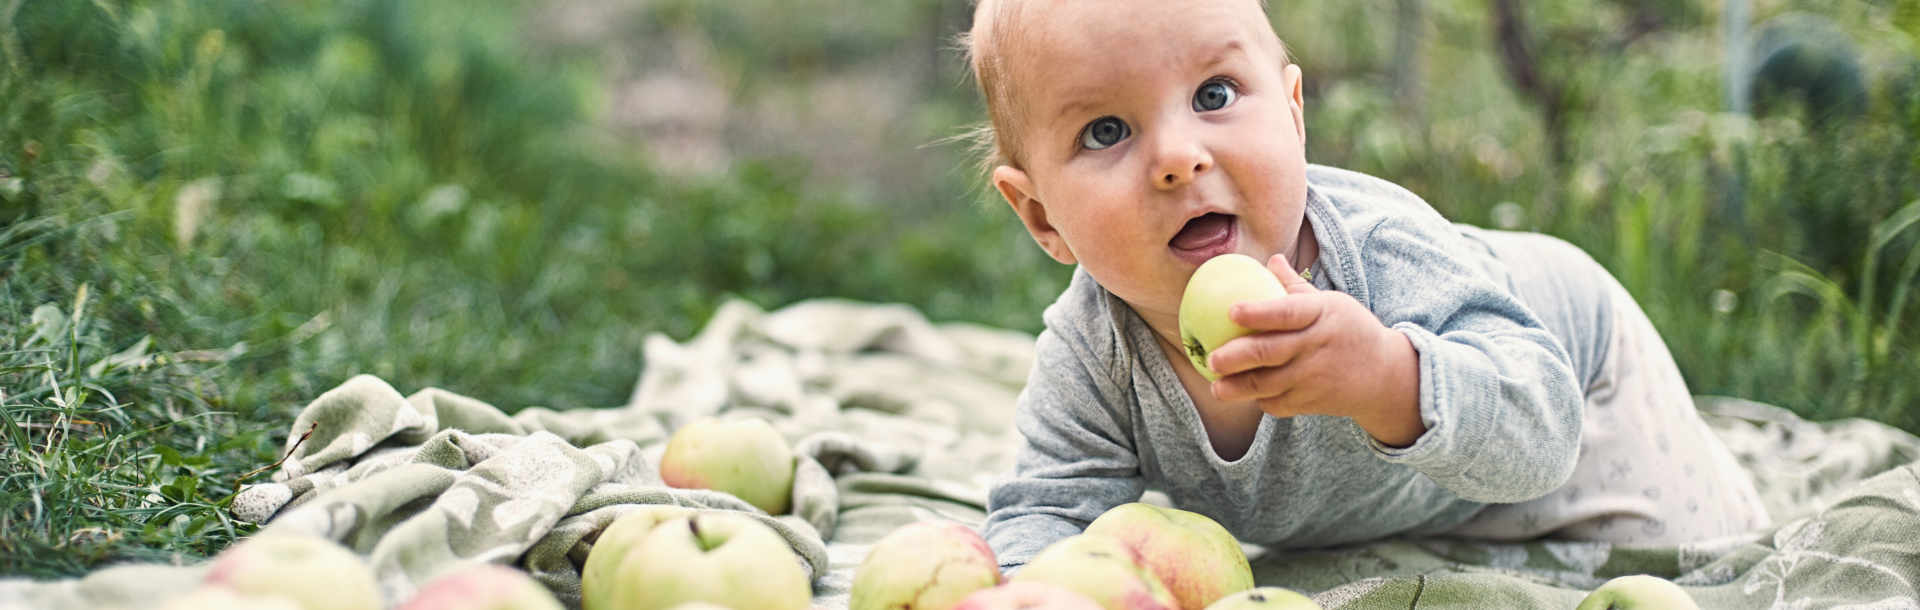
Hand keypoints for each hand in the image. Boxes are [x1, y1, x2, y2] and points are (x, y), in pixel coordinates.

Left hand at [1205, 254, 1425, 446]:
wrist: (1385, 375)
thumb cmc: (1350, 330)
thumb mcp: (1331, 303)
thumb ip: (1295, 287)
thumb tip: (1270, 259)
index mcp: (1321, 315)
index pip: (1287, 312)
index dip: (1259, 312)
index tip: (1231, 311)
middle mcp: (1317, 346)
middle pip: (1271, 352)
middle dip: (1237, 357)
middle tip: (1212, 358)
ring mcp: (1314, 377)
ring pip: (1269, 385)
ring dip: (1239, 388)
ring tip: (1216, 386)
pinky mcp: (1312, 402)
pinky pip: (1279, 403)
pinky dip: (1260, 400)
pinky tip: (1244, 394)